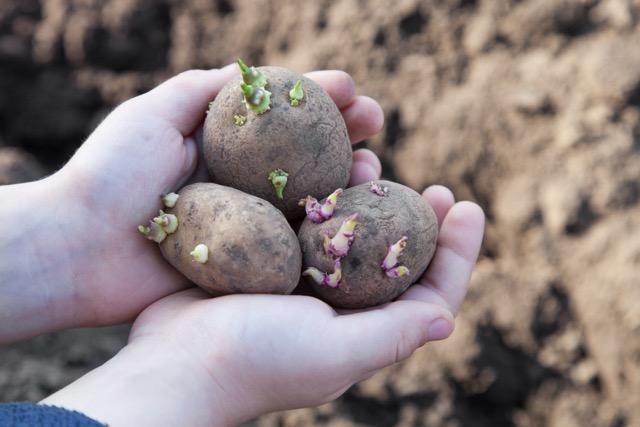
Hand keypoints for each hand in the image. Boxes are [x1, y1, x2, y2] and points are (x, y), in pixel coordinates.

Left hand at [0, 65, 383, 341]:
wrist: (79, 249)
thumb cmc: (110, 174)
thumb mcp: (152, 113)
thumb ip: (202, 88)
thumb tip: (252, 72)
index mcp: (223, 145)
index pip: (284, 116)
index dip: (320, 98)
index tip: (353, 87)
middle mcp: (243, 182)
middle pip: (306, 155)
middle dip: (346, 135)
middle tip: (376, 124)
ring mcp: (249, 222)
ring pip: (311, 199)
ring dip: (347, 182)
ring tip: (372, 170)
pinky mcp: (248, 263)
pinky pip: (296, 246)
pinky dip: (328, 233)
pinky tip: (354, 221)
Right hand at [42, 188, 483, 426]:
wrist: (173, 360)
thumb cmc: (255, 361)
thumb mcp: (332, 354)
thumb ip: (392, 335)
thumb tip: (447, 319)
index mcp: (363, 330)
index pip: (429, 293)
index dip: (457, 252)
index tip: (468, 206)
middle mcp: (340, 307)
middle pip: (396, 259)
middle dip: (421, 222)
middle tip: (435, 189)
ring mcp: (303, 282)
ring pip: (352, 232)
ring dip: (372, 198)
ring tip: (376, 162)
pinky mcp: (269, 260)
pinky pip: (307, 220)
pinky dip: (323, 193)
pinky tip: (325, 167)